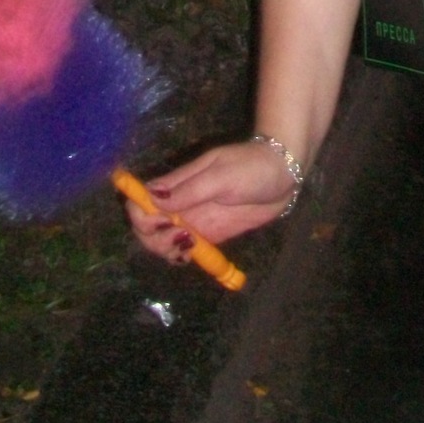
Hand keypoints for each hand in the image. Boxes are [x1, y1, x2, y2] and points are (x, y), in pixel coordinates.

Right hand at [125, 140, 296, 263]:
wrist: (282, 174)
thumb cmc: (252, 166)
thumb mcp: (221, 175)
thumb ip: (189, 189)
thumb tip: (152, 198)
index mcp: (178, 182)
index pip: (141, 199)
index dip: (140, 214)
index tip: (160, 221)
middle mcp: (180, 203)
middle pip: (147, 226)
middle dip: (153, 237)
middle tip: (181, 236)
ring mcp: (193, 220)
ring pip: (162, 241)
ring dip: (166, 249)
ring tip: (189, 245)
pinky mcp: (208, 234)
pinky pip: (184, 250)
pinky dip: (181, 256)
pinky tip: (193, 254)